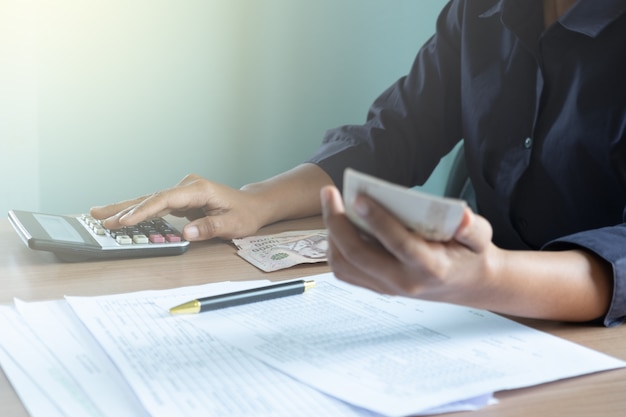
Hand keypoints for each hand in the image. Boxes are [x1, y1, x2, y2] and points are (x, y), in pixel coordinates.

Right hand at [90, 174, 265, 240]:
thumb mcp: (233, 224)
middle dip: (123, 208)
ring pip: (148, 200)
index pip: (165, 199)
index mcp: (198, 189)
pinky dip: (136, 211)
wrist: (252, 205)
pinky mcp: (179, 200)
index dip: (143, 210)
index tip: (125, 221)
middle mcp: (186, 187)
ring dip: (124, 208)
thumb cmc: (244, 214)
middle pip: (150, 197)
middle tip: (97, 217)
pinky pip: (154, 206)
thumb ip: (209, 228)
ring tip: (97, 214)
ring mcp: (181, 192)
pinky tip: (119, 216)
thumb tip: (185, 233)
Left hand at [321, 185, 498, 306]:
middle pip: (358, 255)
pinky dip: (334, 247)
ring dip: (332, 234)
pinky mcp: (376, 287)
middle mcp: (404, 281)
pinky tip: (337, 225)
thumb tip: (463, 217)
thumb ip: (473, 228)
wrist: (466, 284)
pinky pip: (345, 270)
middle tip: (329, 192)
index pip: (399, 244)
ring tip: (332, 205)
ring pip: (345, 264)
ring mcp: (387, 287)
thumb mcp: (480, 238)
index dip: (377, 220)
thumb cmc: (469, 254)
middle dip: (337, 222)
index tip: (358, 197)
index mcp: (431, 267)